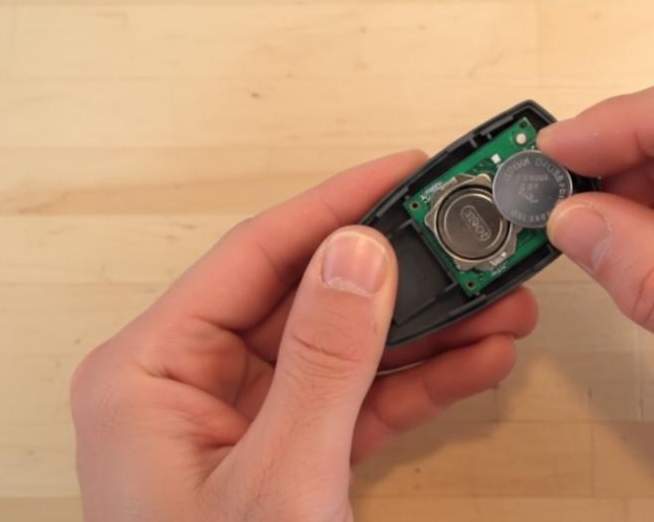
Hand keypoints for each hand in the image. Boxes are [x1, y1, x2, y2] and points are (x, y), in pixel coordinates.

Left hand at [69, 151, 536, 520]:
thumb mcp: (278, 481)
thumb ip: (323, 361)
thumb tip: (360, 253)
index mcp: (151, 371)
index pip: (258, 257)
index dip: (339, 206)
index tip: (406, 172)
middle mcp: (193, 384)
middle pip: (313, 297)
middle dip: (406, 276)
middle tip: (472, 244)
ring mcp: (247, 419)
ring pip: (349, 348)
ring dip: (429, 330)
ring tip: (502, 305)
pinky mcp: (291, 453)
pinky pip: (361, 399)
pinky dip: (421, 383)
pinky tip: (478, 360)